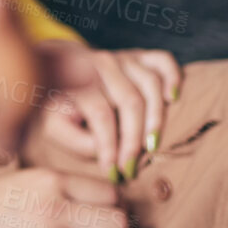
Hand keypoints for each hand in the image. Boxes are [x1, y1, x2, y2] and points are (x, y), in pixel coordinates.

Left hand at [34, 42, 182, 180]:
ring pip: (150, 83)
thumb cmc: (58, 105)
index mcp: (76, 78)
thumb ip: (76, 140)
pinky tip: (172, 99)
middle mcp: (102, 64)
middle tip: (131, 167)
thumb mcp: (53, 125)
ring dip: (156, 117)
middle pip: (129, 101)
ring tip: (152, 146)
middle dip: (133, 139)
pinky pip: (163, 60)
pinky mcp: (139, 56)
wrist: (54, 70)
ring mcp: (122, 58)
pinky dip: (173, 77)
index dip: (109, 146)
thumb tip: (107, 152)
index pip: (101, 114)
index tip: (112, 171)